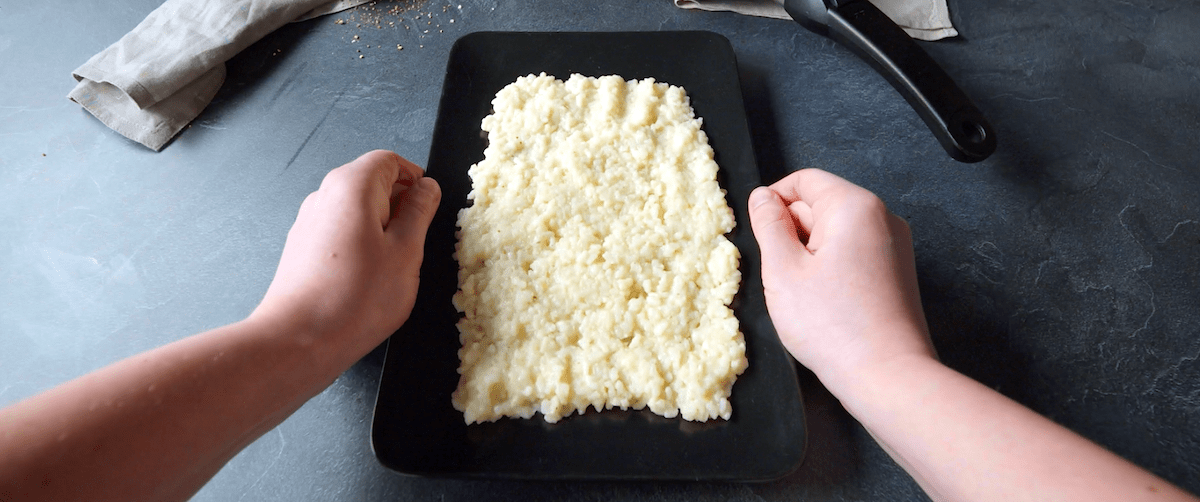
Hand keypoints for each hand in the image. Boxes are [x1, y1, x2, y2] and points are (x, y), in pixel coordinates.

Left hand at [251, 150, 440, 360]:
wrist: (299, 340)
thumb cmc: (356, 298)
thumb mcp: (407, 252)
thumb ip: (420, 212)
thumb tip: (427, 188)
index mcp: (352, 186)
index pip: (389, 160)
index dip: (415, 178)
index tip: (429, 205)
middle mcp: (324, 195)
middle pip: (370, 182)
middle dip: (398, 204)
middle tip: (416, 242)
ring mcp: (309, 221)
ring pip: (356, 209)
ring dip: (380, 227)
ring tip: (392, 265)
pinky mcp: (302, 247)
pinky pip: (340, 231)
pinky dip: (359, 243)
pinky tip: (367, 277)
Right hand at [748, 169, 933, 391]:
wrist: (887, 376)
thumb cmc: (834, 326)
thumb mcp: (783, 270)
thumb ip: (768, 225)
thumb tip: (762, 196)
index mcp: (854, 206)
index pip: (804, 180)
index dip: (773, 201)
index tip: (758, 232)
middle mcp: (882, 218)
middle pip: (821, 205)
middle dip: (792, 232)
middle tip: (781, 275)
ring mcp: (894, 245)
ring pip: (835, 233)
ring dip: (810, 255)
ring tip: (804, 294)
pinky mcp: (896, 272)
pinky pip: (853, 255)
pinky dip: (831, 270)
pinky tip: (824, 303)